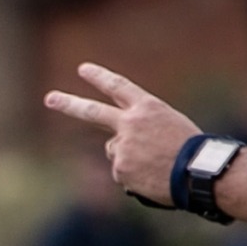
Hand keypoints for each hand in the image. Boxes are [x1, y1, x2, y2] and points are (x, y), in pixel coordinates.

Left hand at [44, 63, 197, 204]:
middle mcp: (129, 124)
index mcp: (147, 107)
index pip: (118, 87)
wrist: (197, 171)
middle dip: (68, 104)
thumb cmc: (188, 148)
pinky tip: (151, 176)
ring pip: (115, 151)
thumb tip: (112, 144)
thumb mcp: (166, 124)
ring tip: (155, 162)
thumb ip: (138, 126)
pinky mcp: (119, 169)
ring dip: (130, 158)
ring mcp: (121, 146)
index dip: (99, 77)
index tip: (82, 70)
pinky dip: (133, 176)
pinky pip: (121, 173)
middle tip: (49, 98)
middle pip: (93, 112)